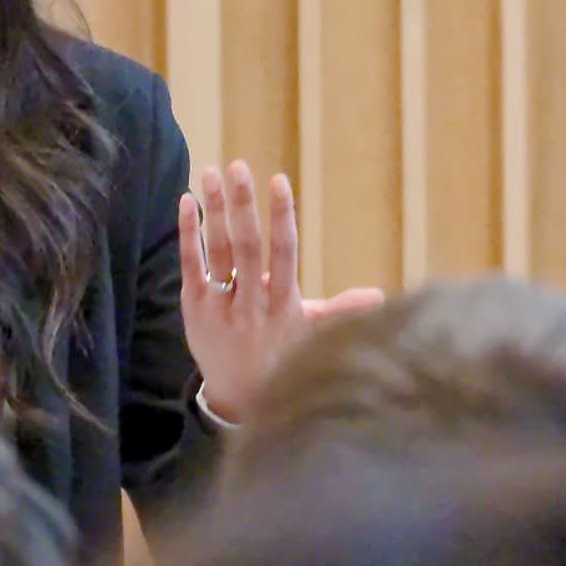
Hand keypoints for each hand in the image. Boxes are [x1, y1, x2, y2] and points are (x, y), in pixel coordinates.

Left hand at [177, 161, 382, 421]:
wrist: (240, 399)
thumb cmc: (283, 357)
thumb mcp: (314, 336)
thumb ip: (340, 311)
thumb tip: (379, 299)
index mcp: (284, 305)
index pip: (284, 254)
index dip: (281, 217)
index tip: (278, 181)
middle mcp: (252, 305)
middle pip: (247, 248)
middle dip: (243, 205)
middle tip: (237, 167)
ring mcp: (221, 308)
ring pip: (218, 252)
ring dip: (214, 210)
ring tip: (209, 173)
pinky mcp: (196, 310)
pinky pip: (191, 266)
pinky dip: (189, 234)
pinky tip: (186, 202)